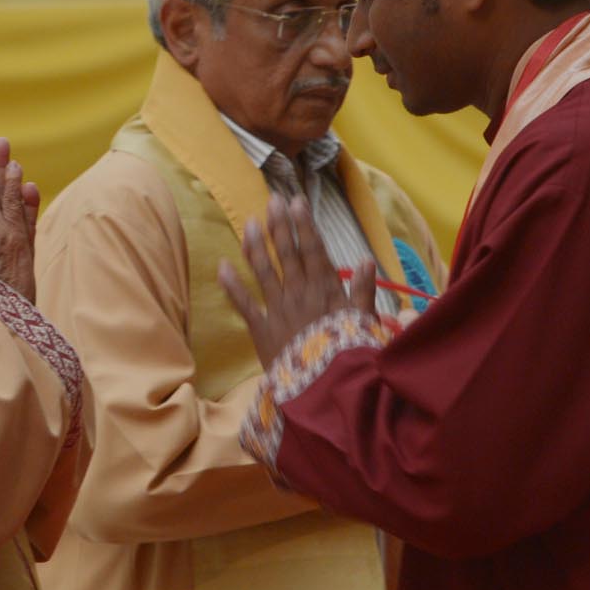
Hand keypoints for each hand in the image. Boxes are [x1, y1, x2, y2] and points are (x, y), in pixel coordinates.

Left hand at [219, 195, 375, 366]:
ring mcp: (278, 309)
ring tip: (250, 222)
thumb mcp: (363, 322)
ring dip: (256, 245)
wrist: (326, 389)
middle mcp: (300, 293)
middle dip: (280, 225)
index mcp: (326, 290)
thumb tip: (367, 260)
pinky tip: (222, 266)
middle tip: (272, 200)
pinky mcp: (261, 328)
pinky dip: (232, 285)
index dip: (304, 225)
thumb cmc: (348, 356)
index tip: (297, 202)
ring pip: (264, 271)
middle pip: (287, 253)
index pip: (314, 250)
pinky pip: (244, 304)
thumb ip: (363, 291)